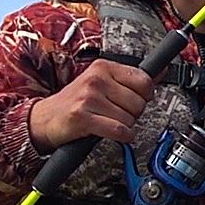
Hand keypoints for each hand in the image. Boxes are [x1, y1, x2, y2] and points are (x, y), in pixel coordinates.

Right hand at [28, 60, 153, 150]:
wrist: (45, 119)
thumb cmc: (76, 102)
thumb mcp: (101, 83)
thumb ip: (130, 79)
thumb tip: (160, 71)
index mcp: (103, 67)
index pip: (144, 81)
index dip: (145, 95)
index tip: (135, 100)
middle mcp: (96, 79)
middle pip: (139, 103)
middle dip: (132, 113)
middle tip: (116, 113)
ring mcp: (89, 98)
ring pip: (130, 118)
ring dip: (124, 126)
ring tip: (108, 121)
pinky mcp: (83, 117)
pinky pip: (119, 130)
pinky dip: (123, 136)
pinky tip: (114, 133)